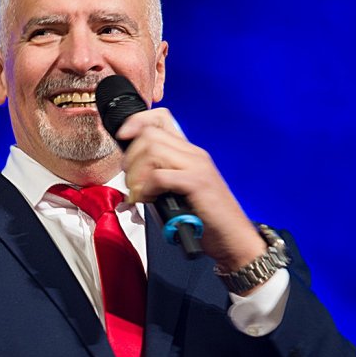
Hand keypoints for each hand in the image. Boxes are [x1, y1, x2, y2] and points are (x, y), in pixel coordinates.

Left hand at [115, 108, 266, 276]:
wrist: (232, 237)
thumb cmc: (205, 219)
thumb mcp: (177, 191)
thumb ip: (159, 177)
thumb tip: (130, 174)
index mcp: (189, 153)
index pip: (160, 118)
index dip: (137, 122)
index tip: (123, 136)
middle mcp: (193, 154)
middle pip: (150, 135)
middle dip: (130, 158)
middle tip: (132, 181)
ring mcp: (197, 166)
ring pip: (152, 151)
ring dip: (136, 174)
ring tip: (140, 192)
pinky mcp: (197, 182)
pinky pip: (159, 175)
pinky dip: (146, 189)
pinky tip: (149, 199)